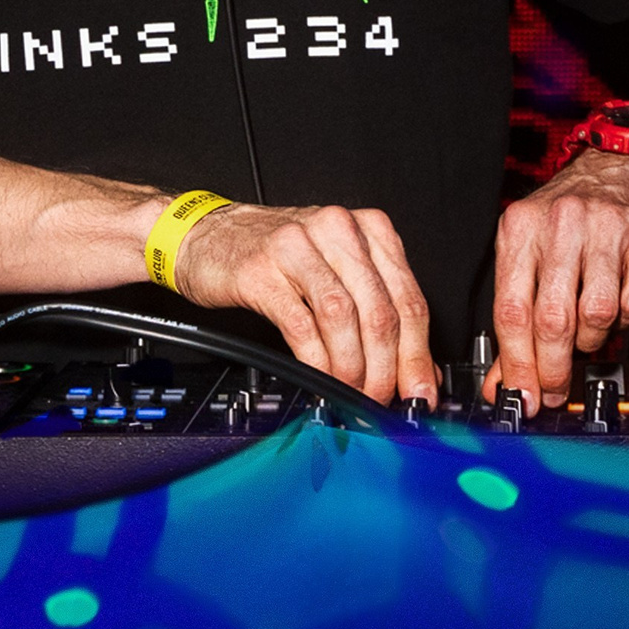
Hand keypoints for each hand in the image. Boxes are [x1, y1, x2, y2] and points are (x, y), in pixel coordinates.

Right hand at [174, 204, 437, 403]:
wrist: (208, 235)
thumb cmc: (276, 255)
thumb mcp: (337, 269)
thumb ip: (376, 310)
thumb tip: (412, 368)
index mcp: (368, 229)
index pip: (409, 299)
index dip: (418, 354)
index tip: (420, 391)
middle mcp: (338, 230)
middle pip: (381, 311)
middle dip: (387, 368)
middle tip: (382, 398)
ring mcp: (298, 247)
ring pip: (343, 317)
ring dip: (351, 367)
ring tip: (351, 390)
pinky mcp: (261, 271)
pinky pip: (301, 324)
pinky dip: (316, 360)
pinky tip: (320, 377)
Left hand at [486, 151, 628, 408]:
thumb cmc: (572, 215)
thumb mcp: (530, 250)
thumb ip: (515, 316)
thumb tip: (505, 381)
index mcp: (520, 228)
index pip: (511, 310)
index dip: (515, 364)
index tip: (520, 395)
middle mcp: (560, 224)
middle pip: (551, 319)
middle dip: (552, 368)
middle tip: (554, 390)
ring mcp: (607, 228)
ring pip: (595, 315)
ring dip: (591, 339)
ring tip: (587, 332)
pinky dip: (625, 320)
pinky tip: (617, 307)